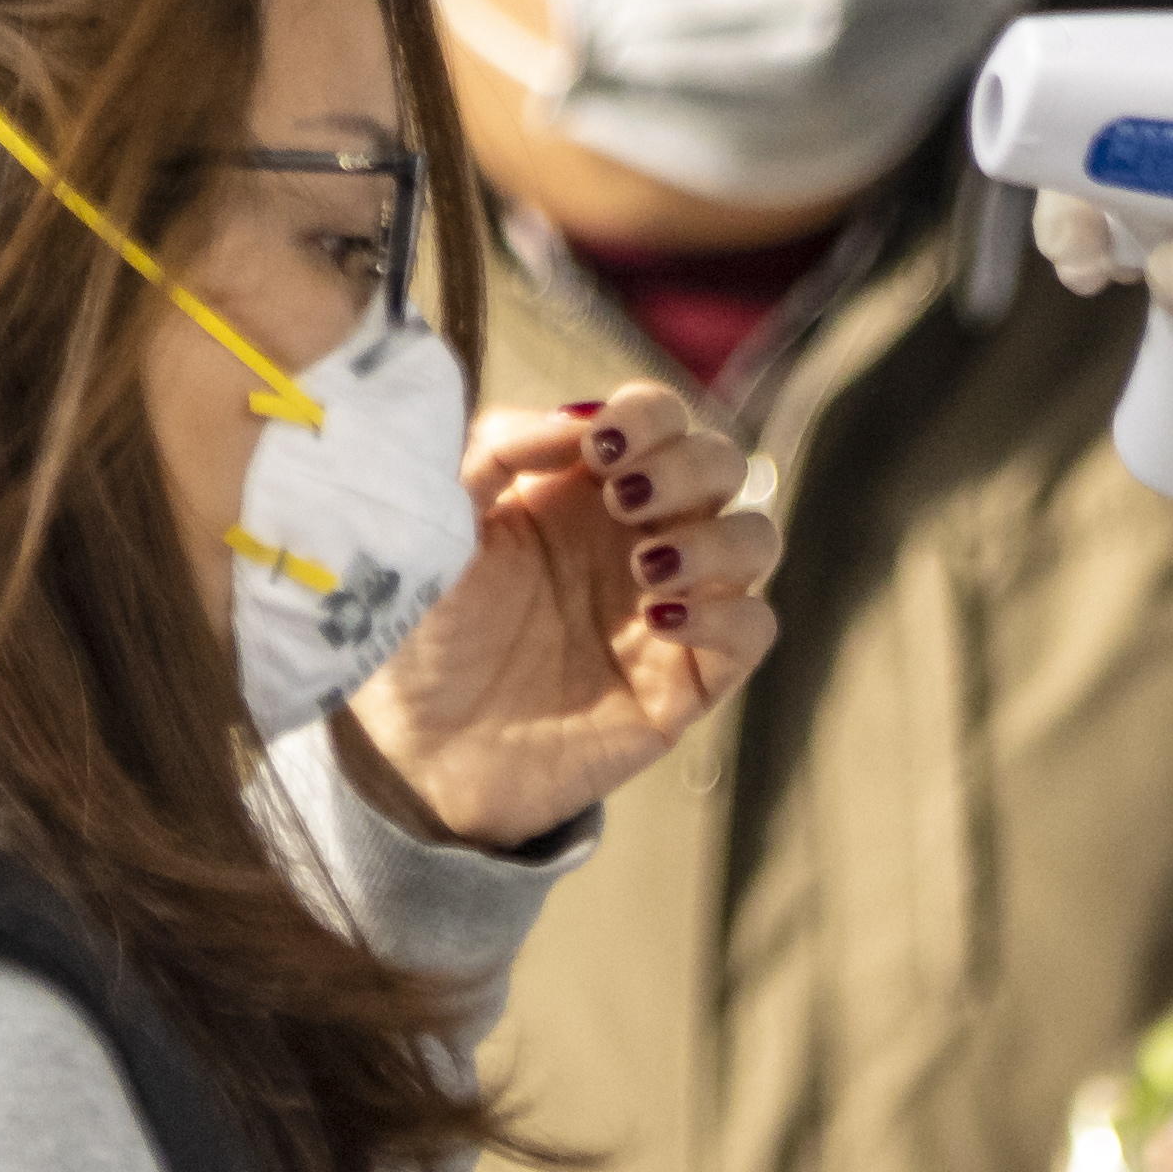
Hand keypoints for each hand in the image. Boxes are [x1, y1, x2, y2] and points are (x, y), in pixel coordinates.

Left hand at [341, 383, 777, 847]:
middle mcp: (638, 539)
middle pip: (723, 465)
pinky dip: (725, 612)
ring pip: (756, 538)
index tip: (599, 447)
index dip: (648, 417)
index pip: (658, 418)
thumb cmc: (420, 635)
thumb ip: (497, 449)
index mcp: (581, 489)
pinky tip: (658, 621)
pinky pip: (754, 628)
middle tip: (623, 500)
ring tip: (644, 568)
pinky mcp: (687, 682)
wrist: (417, 755)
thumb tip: (577, 419)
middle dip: (687, 467)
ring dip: (714, 538)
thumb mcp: (438, 523)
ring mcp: (671, 608)